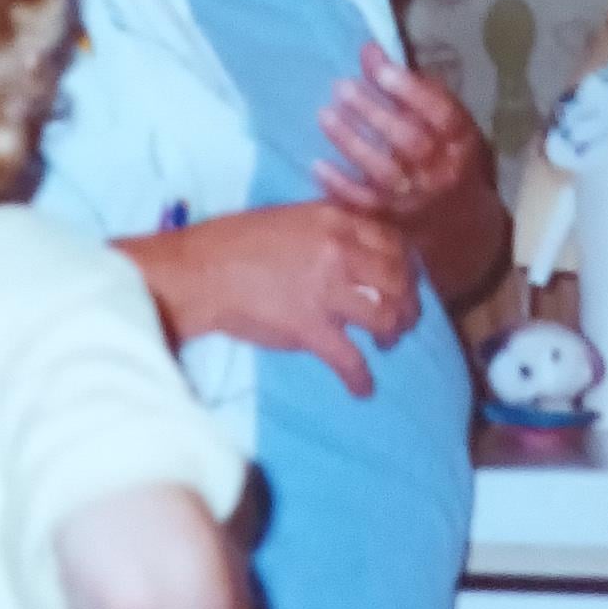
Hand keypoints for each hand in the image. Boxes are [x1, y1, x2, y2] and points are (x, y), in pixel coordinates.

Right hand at [143, 199, 417, 395]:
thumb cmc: (233, 244)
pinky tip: (363, 390)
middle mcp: (339, 250)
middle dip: (408, 302)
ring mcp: (326, 289)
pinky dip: (361, 379)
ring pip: (385, 315)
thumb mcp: (289, 218)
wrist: (199, 272)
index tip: (404, 280)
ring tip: (386, 344)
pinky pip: (350, 359)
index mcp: (334, 220)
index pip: (393, 241)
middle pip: (398, 279)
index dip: (406, 265)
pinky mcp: (310, 327)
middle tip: (402, 318)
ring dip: (393, 334)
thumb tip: (352, 248)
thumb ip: (326, 230)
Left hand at [316, 44, 487, 228]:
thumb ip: (409, 86)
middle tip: (342, 87)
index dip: (412, 92)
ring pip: (383, 172)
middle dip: (375, 113)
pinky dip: (340, 185)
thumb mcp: (442, 119)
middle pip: (410, 142)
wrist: (460, 224)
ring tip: (325, 114)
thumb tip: (369, 51)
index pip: (442, 114)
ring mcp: (414, 198)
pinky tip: (317, 164)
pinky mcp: (390, 219)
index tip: (381, 70)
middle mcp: (441, 170)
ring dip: (352, 144)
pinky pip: (363, 204)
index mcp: (460, 140)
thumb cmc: (446, 155)